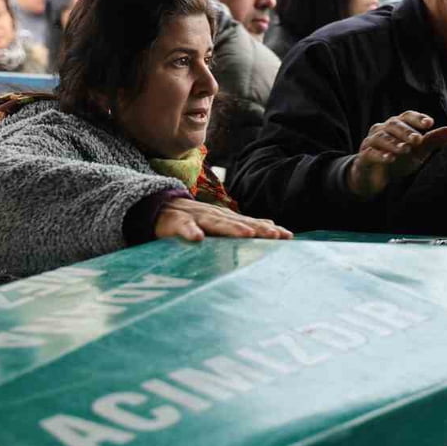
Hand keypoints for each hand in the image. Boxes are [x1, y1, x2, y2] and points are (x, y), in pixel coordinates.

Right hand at [155, 199, 292, 241]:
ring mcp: (195, 217)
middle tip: (275, 235)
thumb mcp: (220, 221)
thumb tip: (270, 224)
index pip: (251, 223)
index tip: (288, 237)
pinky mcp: (175, 222)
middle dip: (257, 228)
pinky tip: (197, 238)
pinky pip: (183, 228)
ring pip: (215, 222)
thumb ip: (243, 223)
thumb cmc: (193, 218)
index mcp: (225, 218)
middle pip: (238, 222)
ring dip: (231, 228)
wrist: (158, 207)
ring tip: (247, 234)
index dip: (268, 229)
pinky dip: (190, 231)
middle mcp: (214, 215)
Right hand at [347, 111, 446, 199]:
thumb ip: (432, 141)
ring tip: (406, 149)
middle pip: (393, 124)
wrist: (375, 178)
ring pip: (381, 138)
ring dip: (394, 143)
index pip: (407, 116)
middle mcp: (382, 129)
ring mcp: (371, 142)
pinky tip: (390, 159)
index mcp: (397, 125)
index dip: (417, 118)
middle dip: (406, 131)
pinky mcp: (364, 156)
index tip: (429, 123)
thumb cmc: (399, 159)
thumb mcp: (418, 151)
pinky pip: (370, 153)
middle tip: (418, 140)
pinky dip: (380, 155)